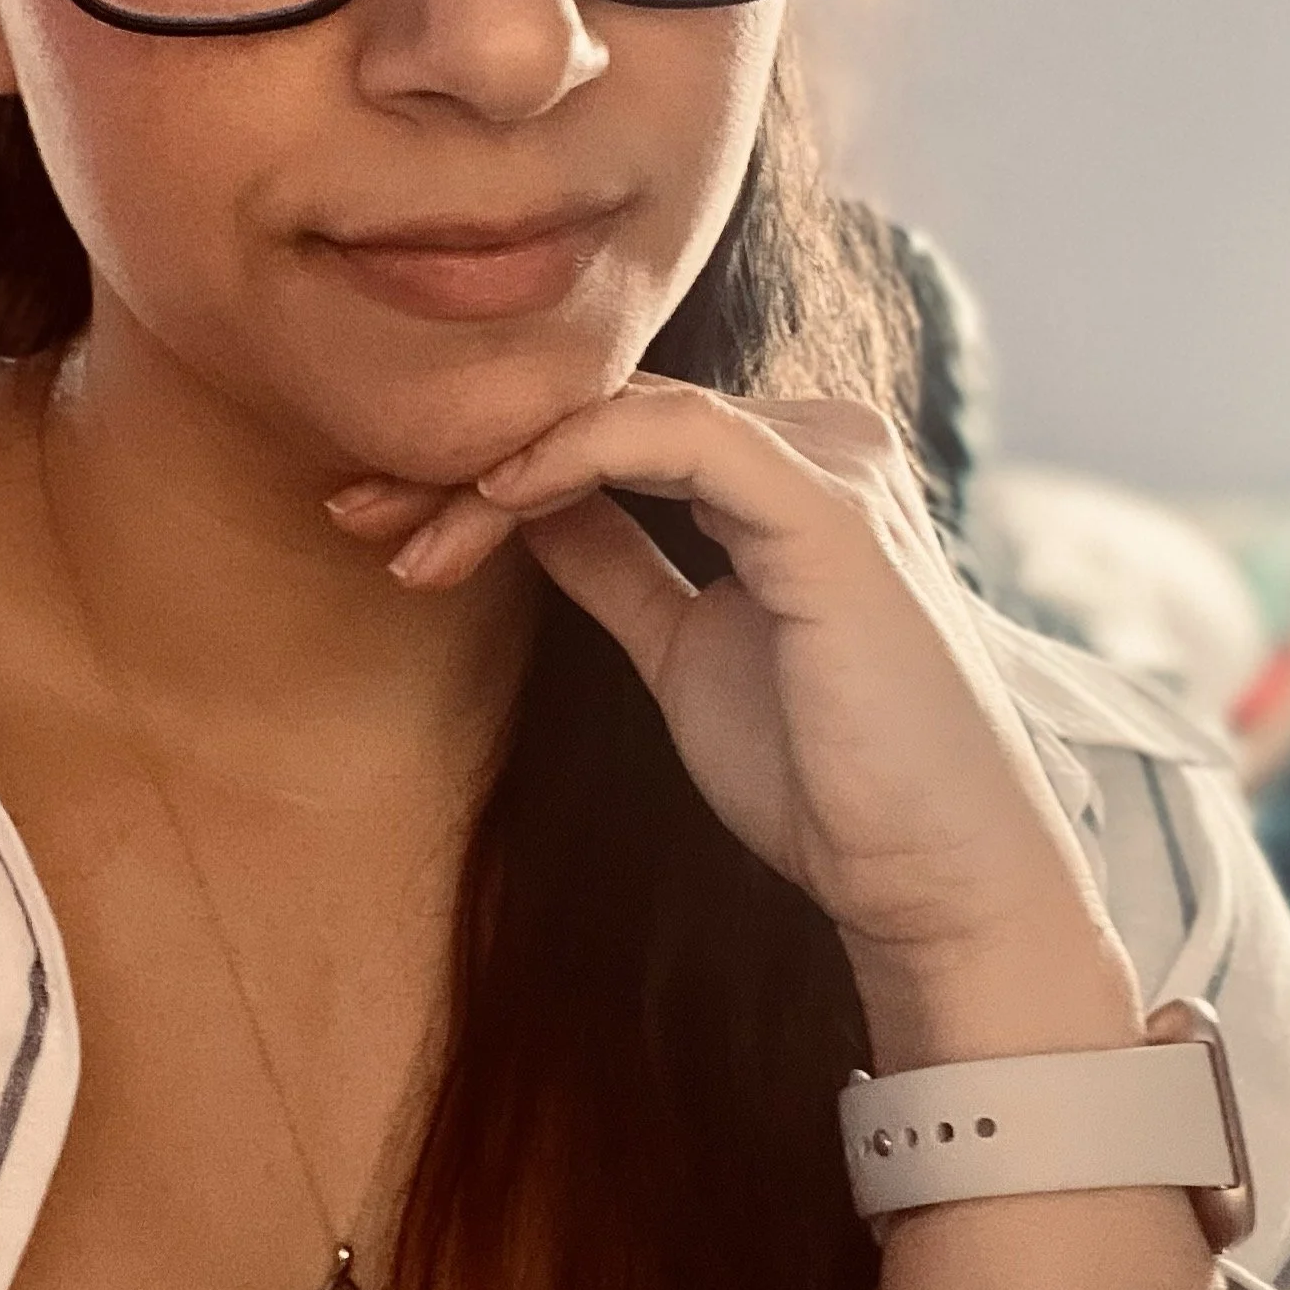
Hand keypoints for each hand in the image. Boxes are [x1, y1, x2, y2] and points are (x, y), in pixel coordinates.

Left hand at [328, 378, 1125, 1013]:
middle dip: (465, 455)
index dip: (486, 462)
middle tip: (352, 507)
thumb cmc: (827, 780)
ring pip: (625, 409)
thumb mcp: (686, 650)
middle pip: (608, 406)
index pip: (614, 425)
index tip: (380, 519)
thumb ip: (617, 563)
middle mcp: (821, 439)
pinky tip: (495, 500)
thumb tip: (521, 503)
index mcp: (793, 468)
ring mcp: (833, 463)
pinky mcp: (831, 510)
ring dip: (494, 465)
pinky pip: (678, 434)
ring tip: (403, 531)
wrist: (937, 883)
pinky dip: (572, 454)